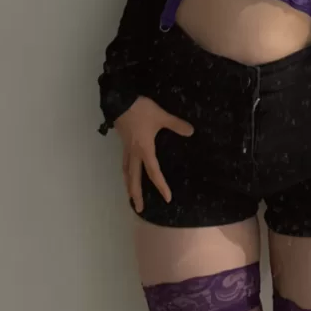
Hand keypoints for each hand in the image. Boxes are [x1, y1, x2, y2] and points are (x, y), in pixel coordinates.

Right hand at [114, 96, 193, 212]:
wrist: (120, 101)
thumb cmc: (141, 110)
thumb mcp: (161, 116)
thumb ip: (176, 124)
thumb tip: (191, 132)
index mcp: (144, 150)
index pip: (154, 172)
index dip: (161, 186)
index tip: (167, 198)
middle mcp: (134, 153)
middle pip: (134, 179)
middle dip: (136, 195)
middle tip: (139, 209)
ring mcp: (126, 148)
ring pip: (126, 172)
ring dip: (129, 185)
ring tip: (130, 195)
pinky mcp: (123, 142)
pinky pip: (124, 162)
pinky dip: (126, 172)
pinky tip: (127, 172)